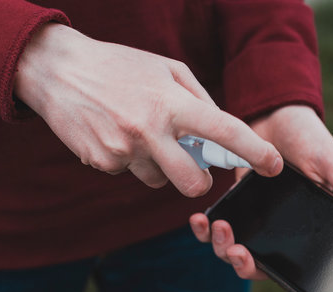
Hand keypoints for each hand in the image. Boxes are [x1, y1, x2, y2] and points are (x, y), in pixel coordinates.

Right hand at [13, 23, 281, 195]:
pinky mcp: (102, 162)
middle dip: (199, 182)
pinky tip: (118, 134)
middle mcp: (150, 130)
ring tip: (141, 132)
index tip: (274, 165)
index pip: (223, 131)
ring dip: (160, 165)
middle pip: (192, 184)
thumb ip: (200, 101)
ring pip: (159, 180)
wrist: (58, 70)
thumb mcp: (168, 70)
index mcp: (172, 103)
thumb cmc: (122, 67)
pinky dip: (132, 159)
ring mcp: (123, 150)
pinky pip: (131, 173)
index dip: (254, 151)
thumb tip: (222, 133)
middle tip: (193, 166)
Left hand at [190, 105, 332, 291]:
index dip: (306, 290)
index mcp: (309, 228)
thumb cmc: (310, 139)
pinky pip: (218, 227)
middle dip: (248, 267)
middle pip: (264, 265)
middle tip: (241, 254)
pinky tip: (201, 220)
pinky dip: (206, 229)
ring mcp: (256, 219)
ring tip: (221, 230)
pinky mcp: (235, 204)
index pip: (308, 267)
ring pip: (237, 250)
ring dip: (224, 249)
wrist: (274, 113)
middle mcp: (282, 230)